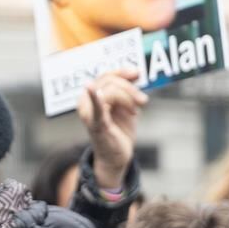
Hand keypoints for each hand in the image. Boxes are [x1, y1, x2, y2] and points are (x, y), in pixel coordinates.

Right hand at [78, 68, 147, 194]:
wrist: (117, 157)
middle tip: (143, 101)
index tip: (138, 74)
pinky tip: (90, 88)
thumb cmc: (119, 130)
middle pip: (110, 81)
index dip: (122, 71)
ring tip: (135, 112)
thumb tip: (136, 71)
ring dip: (128, 99)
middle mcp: (85, 100)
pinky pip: (95, 108)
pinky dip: (95, 97)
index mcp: (91, 94)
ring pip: (110, 90)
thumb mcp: (126, 105)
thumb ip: (128, 88)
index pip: (107, 75)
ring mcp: (88, 112)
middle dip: (130, 89)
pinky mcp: (95, 124)